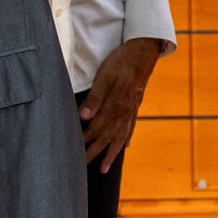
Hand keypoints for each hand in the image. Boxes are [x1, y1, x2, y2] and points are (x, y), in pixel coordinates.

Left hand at [79, 38, 162, 171]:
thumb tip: (84, 118)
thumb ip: (95, 97)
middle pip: (107, 137)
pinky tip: (124, 146)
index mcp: (115, 104)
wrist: (145, 49)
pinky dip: (125, 139)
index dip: (84, 140)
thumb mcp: (105, 74)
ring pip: (120, 136)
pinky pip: (131, 127)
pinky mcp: (136, 105)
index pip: (96, 128)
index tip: (72, 152)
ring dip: (111, 153)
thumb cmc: (122, 60)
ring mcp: (132, 109)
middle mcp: (124, 111)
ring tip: (104, 168)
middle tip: (81, 168)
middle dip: (94, 153)